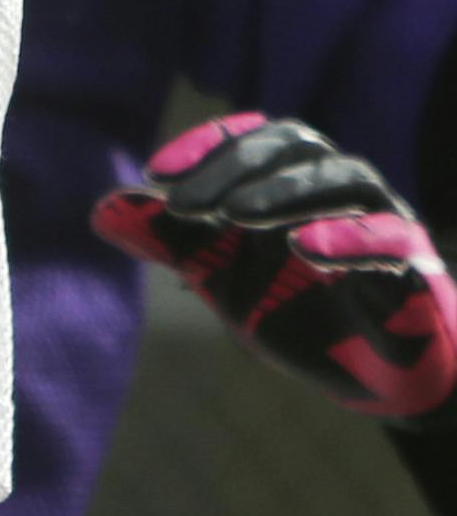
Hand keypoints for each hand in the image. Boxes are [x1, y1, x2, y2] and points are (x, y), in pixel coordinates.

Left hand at [93, 112, 456, 424]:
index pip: (251, 137)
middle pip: (295, 143)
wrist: (373, 378)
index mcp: (293, 182)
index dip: (205, 145)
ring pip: (346, 176)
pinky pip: (393, 238)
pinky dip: (350, 236)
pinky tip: (305, 248)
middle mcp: (339, 190)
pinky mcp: (414, 270)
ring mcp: (383, 223)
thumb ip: (172, 243)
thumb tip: (101, 212)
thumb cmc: (301, 311)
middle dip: (235, 165)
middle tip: (182, 204)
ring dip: (286, 190)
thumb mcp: (224, 280)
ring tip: (235, 214)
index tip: (156, 174)